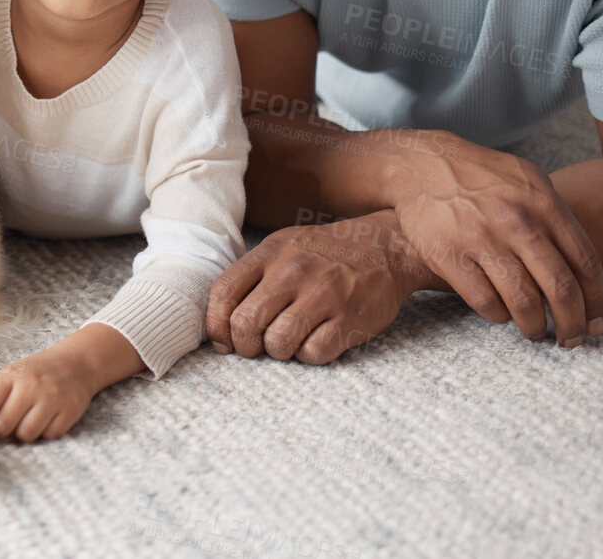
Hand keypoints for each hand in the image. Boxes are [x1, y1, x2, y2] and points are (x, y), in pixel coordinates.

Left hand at [0, 324, 141, 440]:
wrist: (75, 364)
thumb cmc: (36, 373)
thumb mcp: (10, 375)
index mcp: (12, 375)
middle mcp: (32, 385)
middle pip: (2, 426)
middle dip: (1, 430)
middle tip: (7, 423)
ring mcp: (52, 399)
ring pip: (25, 435)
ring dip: (23, 433)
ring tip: (28, 419)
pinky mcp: (70, 412)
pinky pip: (48, 436)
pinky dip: (44, 432)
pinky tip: (46, 419)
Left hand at [206, 211, 427, 364]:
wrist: (387, 245)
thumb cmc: (325, 252)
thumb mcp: (283, 246)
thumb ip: (251, 276)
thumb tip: (221, 322)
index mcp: (270, 253)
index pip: (223, 293)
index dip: (216, 325)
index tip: (224, 341)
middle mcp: (293, 271)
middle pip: (246, 323)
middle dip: (245, 346)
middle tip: (256, 347)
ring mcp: (323, 294)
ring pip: (278, 343)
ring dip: (278, 352)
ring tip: (288, 342)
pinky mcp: (350, 318)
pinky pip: (313, 353)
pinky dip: (308, 356)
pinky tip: (315, 342)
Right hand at [389, 135, 602, 346]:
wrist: (421, 164)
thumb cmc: (481, 175)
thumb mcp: (528, 179)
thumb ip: (557, 216)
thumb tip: (583, 269)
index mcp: (543, 204)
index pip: (585, 263)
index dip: (595, 302)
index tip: (595, 324)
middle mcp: (516, 221)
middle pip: (560, 289)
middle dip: (572, 325)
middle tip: (571, 341)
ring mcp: (480, 239)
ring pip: (523, 302)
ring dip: (535, 327)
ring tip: (535, 331)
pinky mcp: (447, 255)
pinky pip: (484, 302)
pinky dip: (498, 316)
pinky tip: (501, 313)